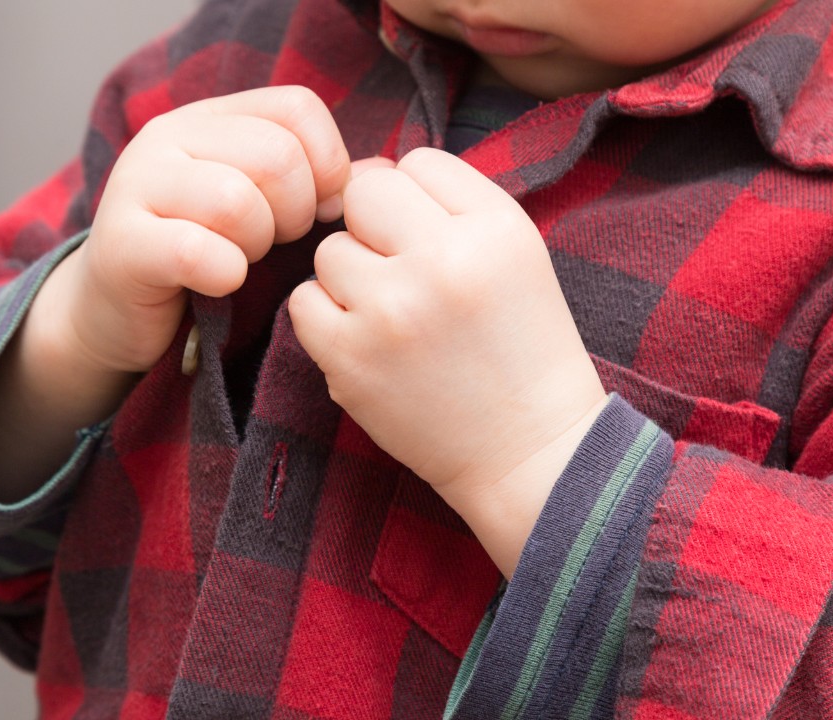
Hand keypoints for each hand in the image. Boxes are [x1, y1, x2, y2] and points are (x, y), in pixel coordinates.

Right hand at [44, 85, 351, 374]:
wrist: (117, 313)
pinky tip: (218, 284)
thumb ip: (316, 182)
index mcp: (211, 118)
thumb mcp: (261, 207)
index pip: (298, 109)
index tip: (316, 212)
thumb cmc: (205, 259)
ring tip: (240, 260)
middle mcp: (169, 136)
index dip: (326, 165)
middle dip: (294, 213)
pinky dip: (223, 275)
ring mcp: (138, 185)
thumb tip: (383, 172)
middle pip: (276, 156)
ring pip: (238, 201)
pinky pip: (197, 252)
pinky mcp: (121, 244)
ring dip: (256, 245)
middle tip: (274, 244)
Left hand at [289, 148, 605, 549]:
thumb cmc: (520, 347)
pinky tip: (368, 341)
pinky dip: (327, 319)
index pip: (417, 163)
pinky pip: (303, 302)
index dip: (417, 201)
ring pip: (328, 250)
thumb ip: (447, 202)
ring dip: (351, 278)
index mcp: (495, 228)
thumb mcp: (514, 252)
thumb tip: (360, 173)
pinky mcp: (350, 358)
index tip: (436, 242)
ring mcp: (391, 311)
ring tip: (395, 317)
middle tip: (406, 274)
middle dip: (376, 228)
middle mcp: (442, 260)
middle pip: (363, 194)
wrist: (529, 450)